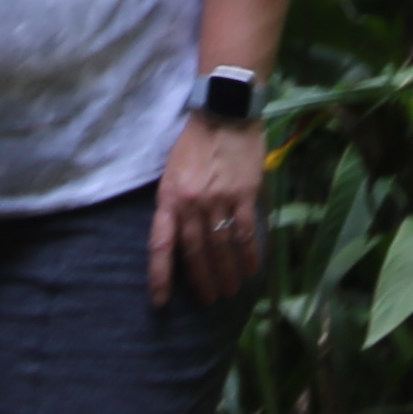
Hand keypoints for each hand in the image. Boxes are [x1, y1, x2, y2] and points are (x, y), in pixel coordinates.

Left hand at [149, 114, 262, 304]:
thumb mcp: (173, 174)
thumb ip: (176, 206)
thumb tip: (182, 242)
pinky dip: (249, 254)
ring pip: (222, 246)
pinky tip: (252, 268)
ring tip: (231, 289)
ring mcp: (219, 198)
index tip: (161, 301)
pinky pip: (246, 232)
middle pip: (196, 252)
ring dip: (227, 273)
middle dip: (203, 280)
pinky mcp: (244, 193)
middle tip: (210, 299)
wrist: (223, 111)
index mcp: (169, 197)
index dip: (160, 275)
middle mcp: (192, 202)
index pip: (160, 244)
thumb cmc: (195, 144)